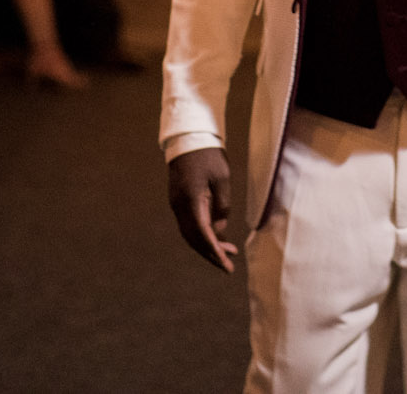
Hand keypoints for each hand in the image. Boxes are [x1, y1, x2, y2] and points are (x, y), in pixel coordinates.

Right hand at [167, 147, 238, 272]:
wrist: (187, 139)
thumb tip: (220, 229)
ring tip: (228, 252)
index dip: (214, 252)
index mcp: (191, 200)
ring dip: (207, 245)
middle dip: (211, 254)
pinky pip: (189, 224)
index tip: (226, 266)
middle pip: (194, 239)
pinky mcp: (179, 201)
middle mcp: (180, 206)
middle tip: (228, 265)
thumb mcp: (222, 178)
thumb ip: (222, 206)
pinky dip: (203, 234)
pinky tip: (218, 236)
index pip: (203, 234)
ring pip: (190, 233)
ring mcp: (177, 204)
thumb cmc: (208, 156)